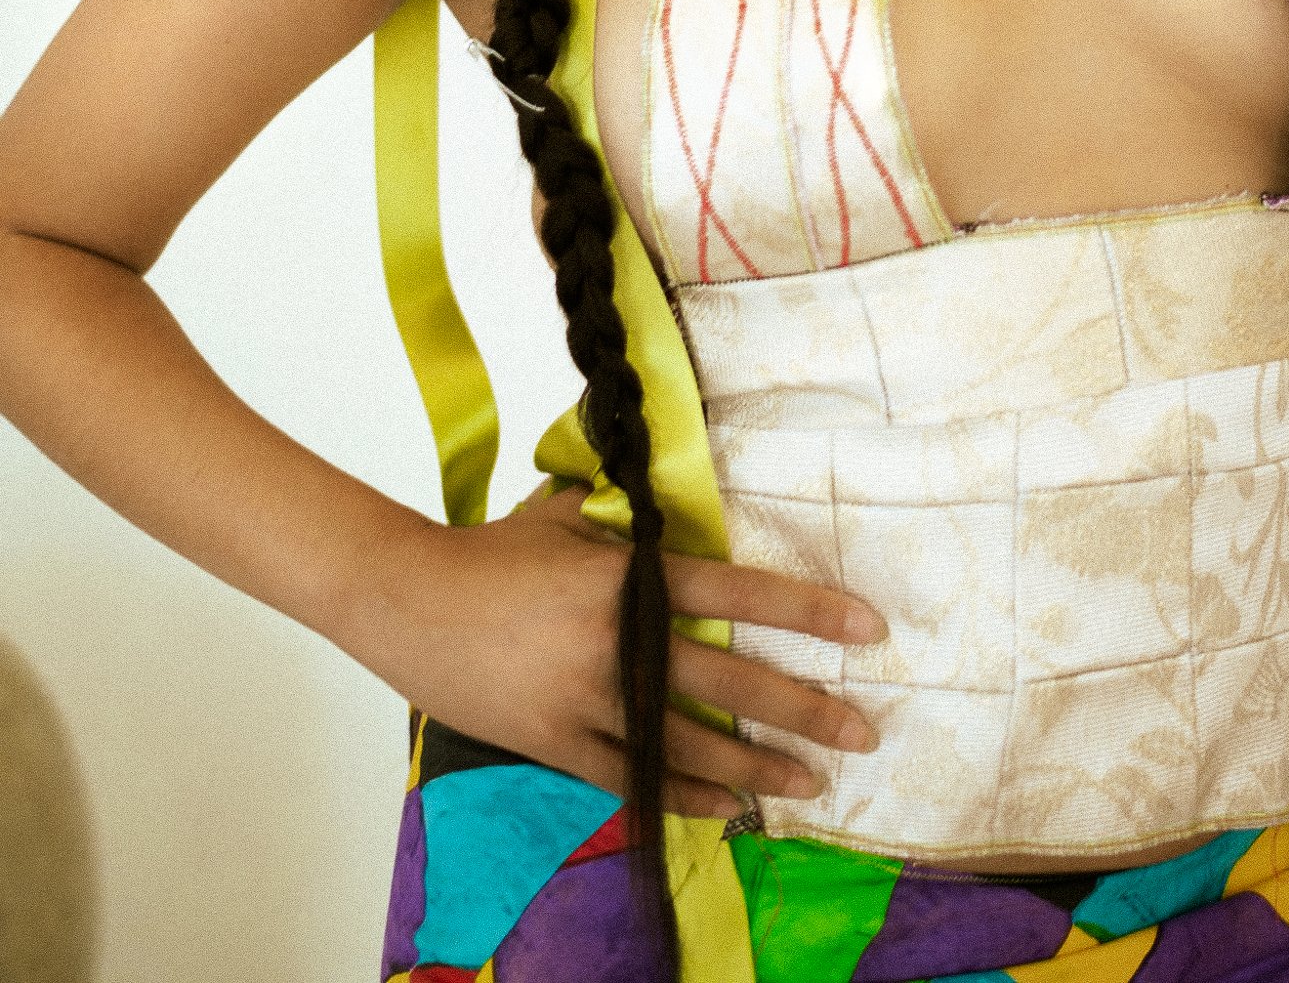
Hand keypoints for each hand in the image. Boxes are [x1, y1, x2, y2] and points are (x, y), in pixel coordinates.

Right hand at [354, 482, 888, 820]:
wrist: (407, 598)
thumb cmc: (495, 551)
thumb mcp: (571, 514)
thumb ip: (634, 518)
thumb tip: (686, 493)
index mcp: (630, 575)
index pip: (740, 592)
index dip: (808, 611)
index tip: (868, 630)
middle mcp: (617, 639)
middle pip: (730, 680)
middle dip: (804, 710)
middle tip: (863, 733)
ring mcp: (586, 698)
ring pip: (691, 743)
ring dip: (758, 766)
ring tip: (813, 784)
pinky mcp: (556, 742)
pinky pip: (636, 778)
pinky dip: (689, 796)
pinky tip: (733, 808)